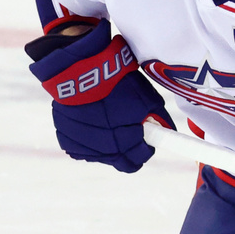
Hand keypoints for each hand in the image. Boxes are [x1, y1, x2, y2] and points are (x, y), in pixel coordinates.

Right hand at [27, 21, 173, 172]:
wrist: (80, 72)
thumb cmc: (117, 83)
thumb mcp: (147, 98)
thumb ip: (158, 119)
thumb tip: (166, 130)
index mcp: (125, 141)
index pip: (139, 159)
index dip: (145, 149)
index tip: (147, 139)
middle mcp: (104, 150)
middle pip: (121, 161)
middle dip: (129, 149)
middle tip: (130, 131)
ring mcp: (84, 147)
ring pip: (102, 156)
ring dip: (109, 145)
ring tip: (109, 121)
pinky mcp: (68, 141)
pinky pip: (84, 148)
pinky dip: (90, 140)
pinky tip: (93, 123)